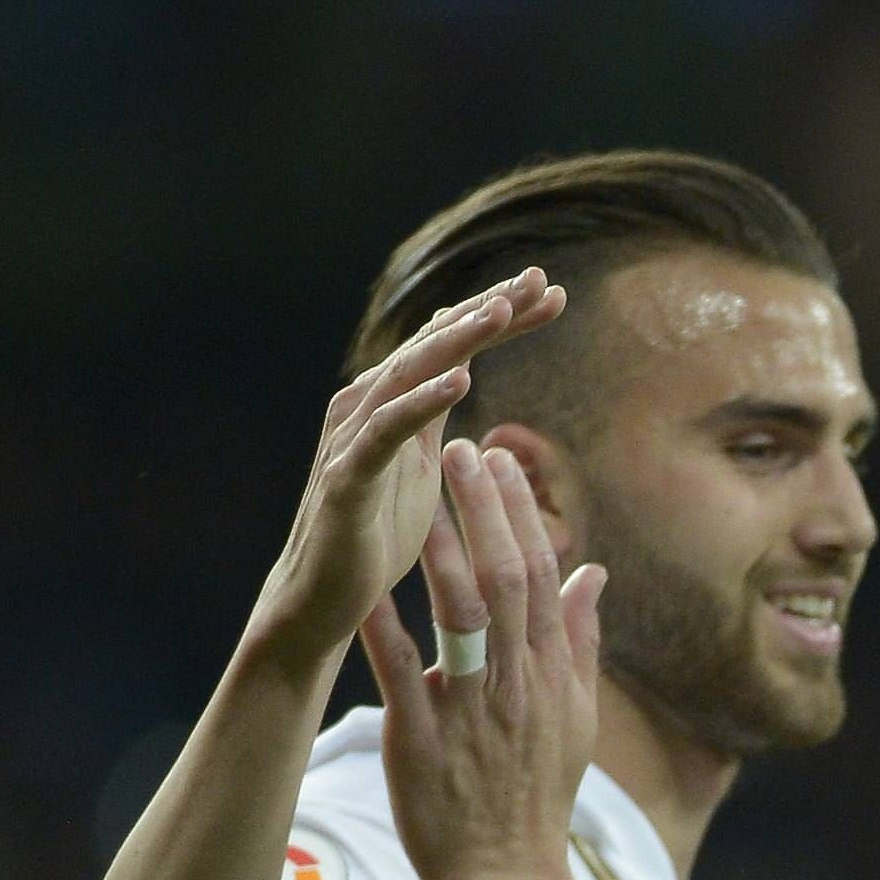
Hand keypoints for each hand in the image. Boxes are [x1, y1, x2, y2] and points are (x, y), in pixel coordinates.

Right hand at [245, 272, 568, 675]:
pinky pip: (388, 431)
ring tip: (503, 309)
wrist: (323, 599)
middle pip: (435, 343)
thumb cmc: (374, 534)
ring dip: (458, 338)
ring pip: (410, 373)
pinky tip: (462, 380)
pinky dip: (422, 401)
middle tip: (541, 279)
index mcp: (393, 401)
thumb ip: (435, 416)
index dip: (502, 317)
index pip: (454, 346)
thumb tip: (461, 369)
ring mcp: (352, 436)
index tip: (555, 294)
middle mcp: (367, 403)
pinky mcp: (345, 475)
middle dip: (488, 308)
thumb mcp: (420, 467)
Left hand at [368, 439, 606, 879]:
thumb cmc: (537, 801)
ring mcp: (469, 712)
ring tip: (420, 491)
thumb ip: (579, 643)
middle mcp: (516, 686)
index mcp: (550, 678)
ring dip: (441, 546)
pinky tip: (362, 579)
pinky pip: (399, 672)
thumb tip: (592, 574)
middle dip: (485, 512)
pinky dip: (382, 624)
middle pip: (505, 582)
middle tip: (463, 451)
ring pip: (459, 616)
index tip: (502, 463)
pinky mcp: (420, 741)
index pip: (540, 579)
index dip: (522, 517)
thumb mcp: (575, 722)